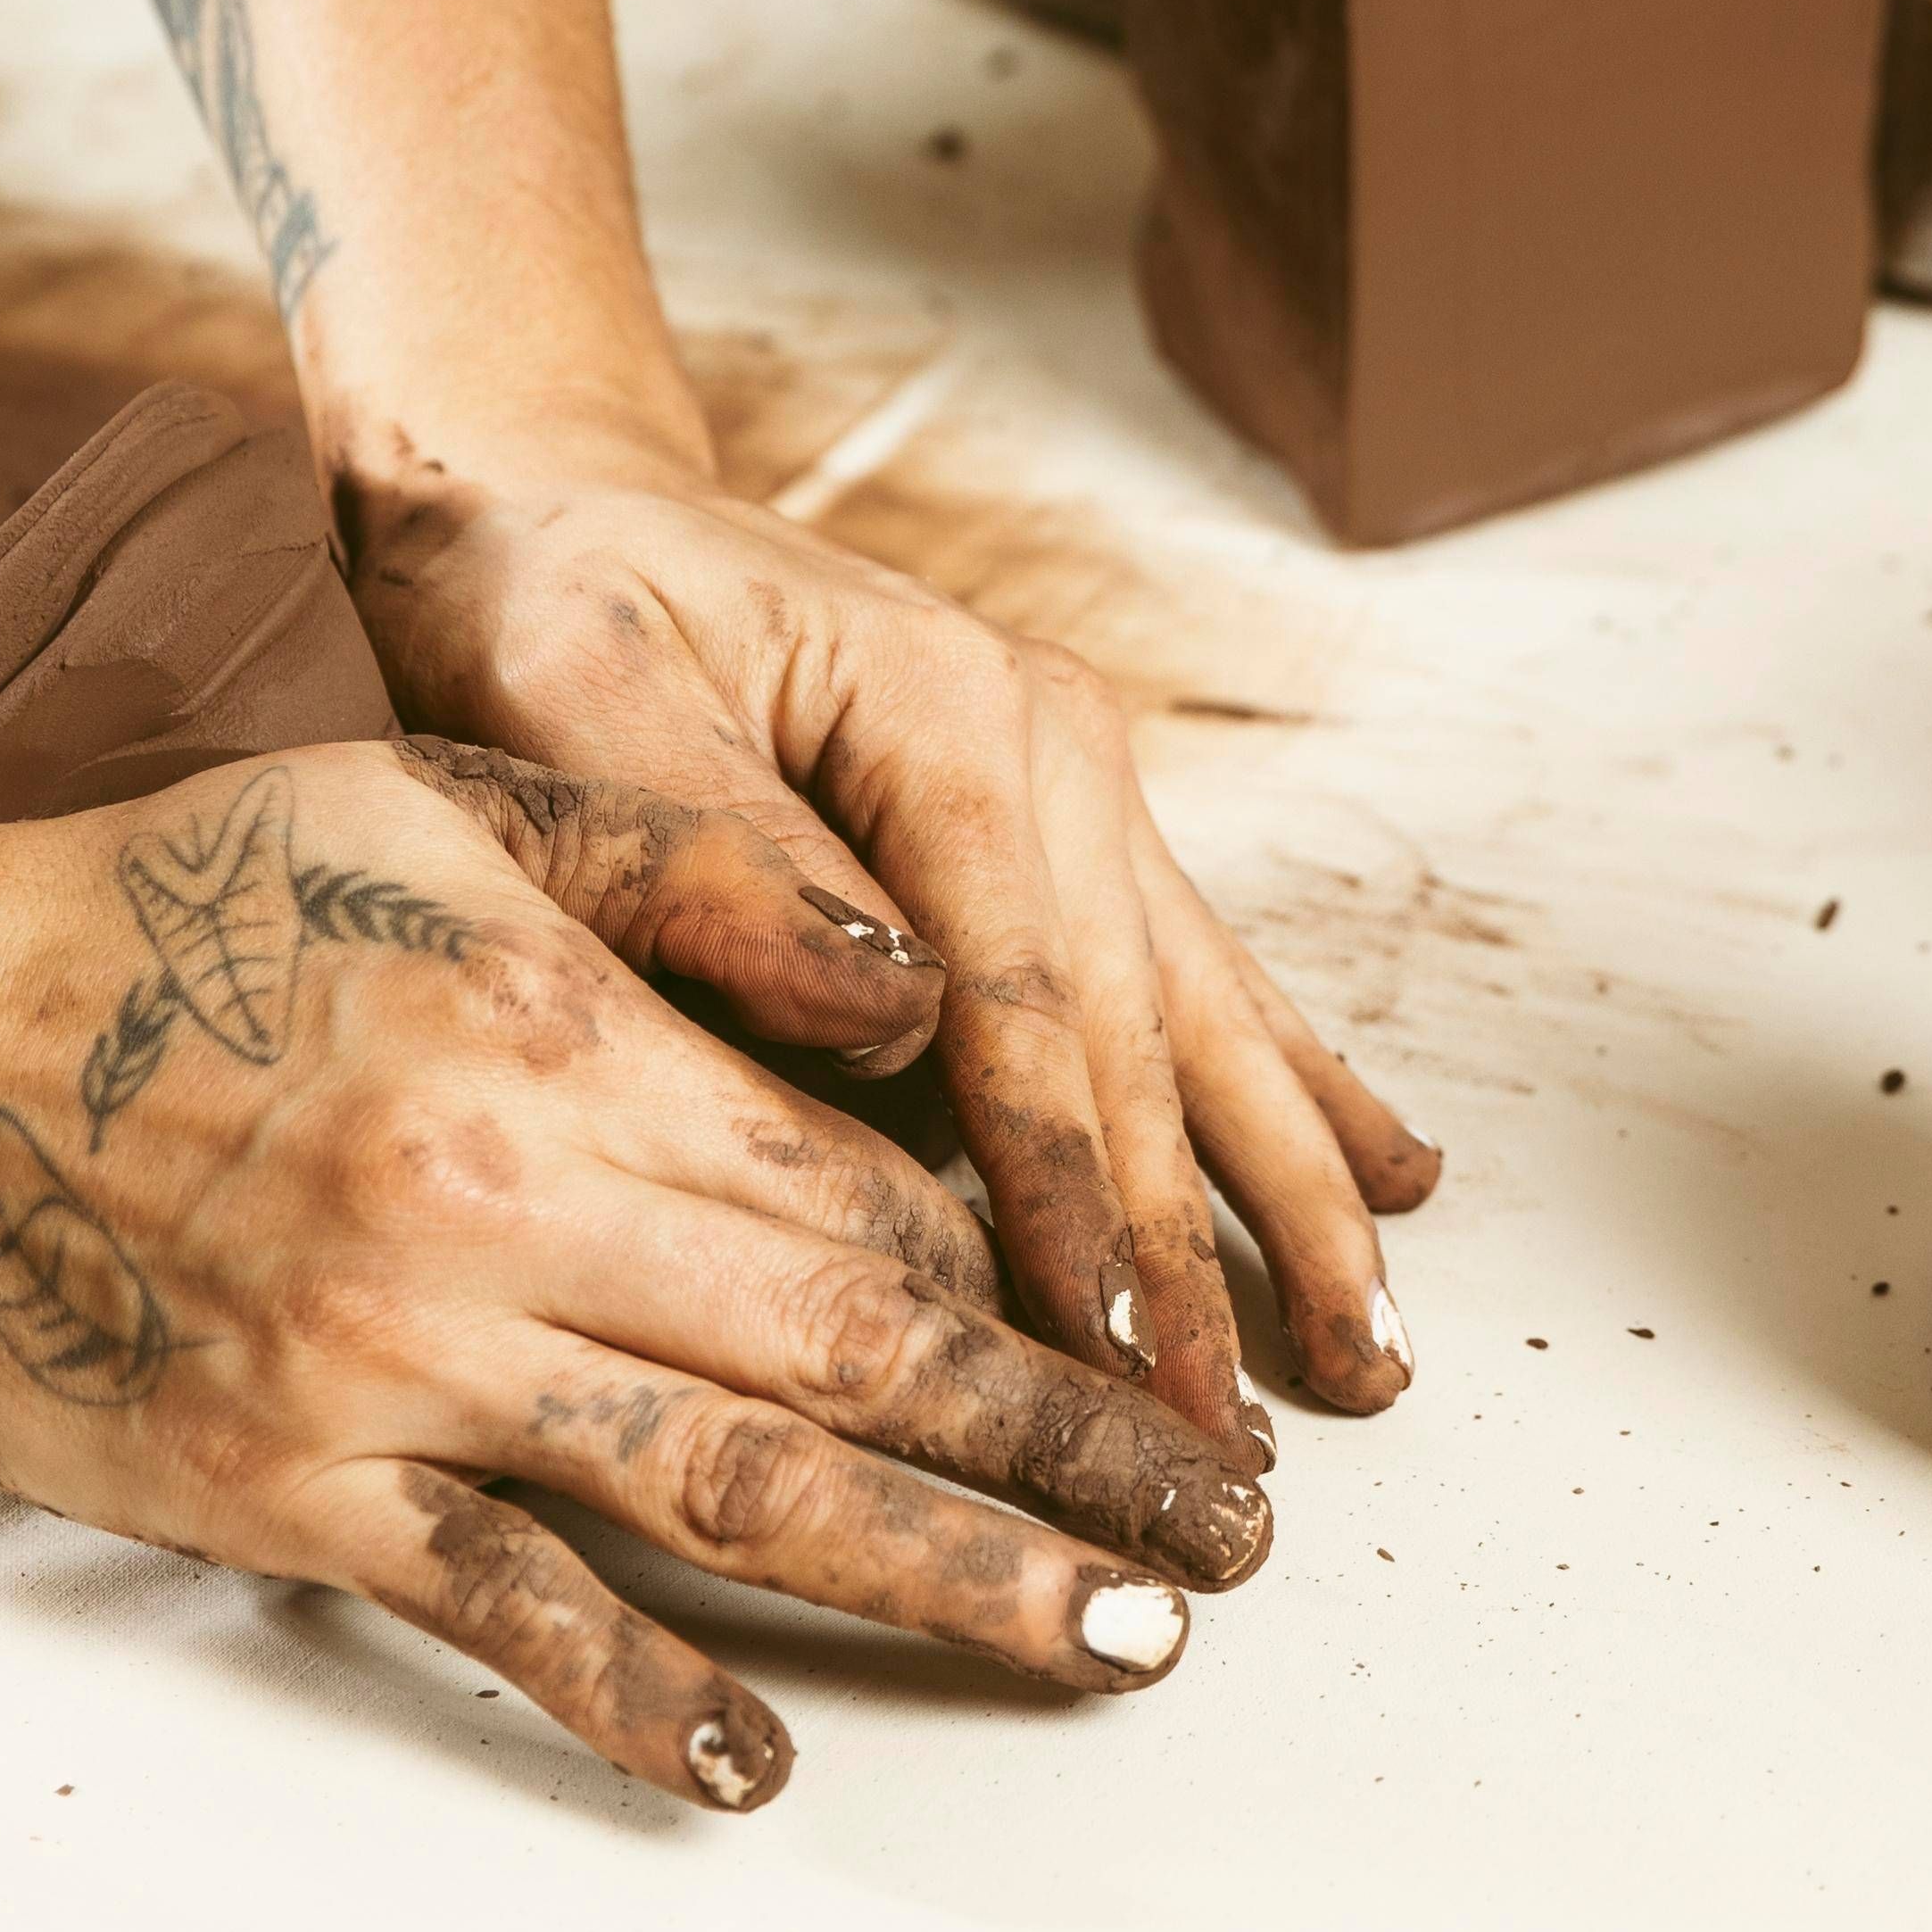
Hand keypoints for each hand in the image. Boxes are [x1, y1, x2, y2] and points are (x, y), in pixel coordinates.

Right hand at [0, 737, 1275, 1811]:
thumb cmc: (158, 898)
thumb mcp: (431, 792)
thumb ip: (680, 867)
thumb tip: (911, 959)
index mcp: (558, 1032)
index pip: (867, 1180)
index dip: (1038, 1266)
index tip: (1167, 1332)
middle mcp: (503, 1211)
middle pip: (857, 1356)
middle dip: (1068, 1446)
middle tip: (1226, 1533)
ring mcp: (398, 1370)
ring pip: (732, 1496)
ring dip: (946, 1575)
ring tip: (1107, 1635)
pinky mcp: (292, 1490)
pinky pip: (503, 1613)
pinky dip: (644, 1695)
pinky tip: (759, 1753)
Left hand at [338, 420, 1438, 1439]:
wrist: (552, 488)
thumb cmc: (542, 589)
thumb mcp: (578, 690)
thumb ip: (727, 851)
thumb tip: (893, 1014)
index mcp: (946, 714)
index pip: (1022, 1002)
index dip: (1068, 1188)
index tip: (1112, 1348)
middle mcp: (1053, 748)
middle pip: (1138, 1039)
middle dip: (1195, 1252)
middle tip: (1233, 1443)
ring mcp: (1081, 786)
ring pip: (1205, 1025)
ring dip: (1291, 1198)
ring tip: (1370, 1355)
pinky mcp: (1070, 827)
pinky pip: (1197, 980)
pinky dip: (1293, 1088)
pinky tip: (1389, 1181)